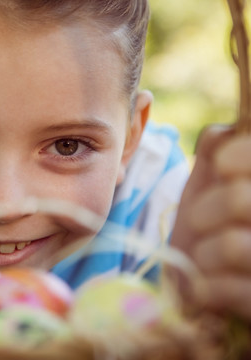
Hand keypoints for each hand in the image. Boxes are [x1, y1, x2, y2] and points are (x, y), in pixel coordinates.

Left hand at [171, 126, 250, 319]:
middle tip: (198, 222)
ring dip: (204, 252)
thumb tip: (227, 132)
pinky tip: (206, 289)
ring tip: (202, 259)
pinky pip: (238, 292)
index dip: (241, 157)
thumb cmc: (209, 227)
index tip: (224, 166)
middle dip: (206, 210)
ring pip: (235, 245)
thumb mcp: (210, 180)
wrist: (198, 287)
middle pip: (241, 199)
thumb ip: (221, 147)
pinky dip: (209, 288)